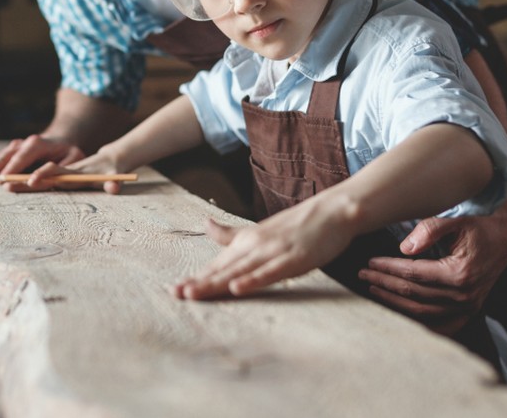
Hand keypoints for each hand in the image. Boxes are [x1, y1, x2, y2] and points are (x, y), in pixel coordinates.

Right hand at [0, 135, 85, 190]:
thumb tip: (35, 179)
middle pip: (1, 158)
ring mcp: (12, 148)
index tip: (3, 183)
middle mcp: (21, 143)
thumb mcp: (73, 159)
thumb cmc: (70, 154)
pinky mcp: (8, 154)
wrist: (63, 140)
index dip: (13, 169)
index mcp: (37, 143)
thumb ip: (58, 170)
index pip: (22, 156)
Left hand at [173, 197, 354, 299]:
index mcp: (246, 242)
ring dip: (216, 283)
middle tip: (176, 295)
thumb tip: (205, 223)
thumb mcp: (259, 230)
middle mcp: (254, 246)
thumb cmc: (297, 225)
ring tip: (194, 294)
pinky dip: (252, 281)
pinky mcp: (293, 259)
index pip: (217, 264)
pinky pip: (269, 273)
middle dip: (199, 283)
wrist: (332, 211)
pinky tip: (236, 288)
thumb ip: (231, 234)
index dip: (197, 277)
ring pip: (240, 271)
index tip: (174, 290)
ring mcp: (273, 252)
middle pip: (223, 269)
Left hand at [356, 192, 506, 334]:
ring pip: (422, 312)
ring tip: (373, 289)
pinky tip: (398, 314)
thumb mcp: (457, 220)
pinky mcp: (469, 311)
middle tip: (363, 275)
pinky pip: (439, 324)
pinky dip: (417, 321)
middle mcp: (465, 296)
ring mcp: (468, 307)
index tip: (369, 262)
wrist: (506, 236)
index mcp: (460, 274)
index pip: (413, 274)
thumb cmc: (480, 225)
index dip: (388, 268)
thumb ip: (431, 229)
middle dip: (385, 284)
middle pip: (414, 294)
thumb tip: (404, 248)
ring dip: (394, 303)